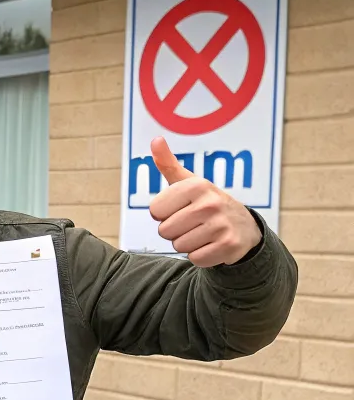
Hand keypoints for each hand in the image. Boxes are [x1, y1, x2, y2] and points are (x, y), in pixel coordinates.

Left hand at [148, 137, 261, 266]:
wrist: (244, 227)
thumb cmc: (206, 203)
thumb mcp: (188, 182)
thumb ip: (168, 163)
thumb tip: (155, 140)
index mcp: (196, 185)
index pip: (155, 210)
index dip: (164, 214)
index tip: (180, 209)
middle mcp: (210, 203)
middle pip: (164, 231)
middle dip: (175, 231)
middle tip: (193, 224)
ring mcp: (221, 225)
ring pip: (179, 246)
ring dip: (187, 244)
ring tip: (203, 233)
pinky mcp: (229, 246)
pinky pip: (195, 259)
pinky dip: (201, 256)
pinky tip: (212, 245)